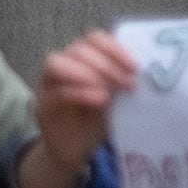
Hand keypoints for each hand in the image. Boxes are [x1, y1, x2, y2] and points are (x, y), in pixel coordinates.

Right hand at [29, 32, 134, 182]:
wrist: (78, 149)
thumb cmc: (99, 116)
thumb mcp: (115, 92)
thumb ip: (122, 75)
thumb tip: (144, 66)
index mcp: (82, 57)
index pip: (94, 38)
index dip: (114, 48)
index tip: (135, 65)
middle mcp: (61, 65)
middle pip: (78, 49)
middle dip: (106, 63)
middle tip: (128, 81)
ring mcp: (47, 85)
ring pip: (58, 64)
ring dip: (89, 73)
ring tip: (110, 90)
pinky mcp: (42, 107)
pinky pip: (58, 93)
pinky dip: (81, 93)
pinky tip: (100, 99)